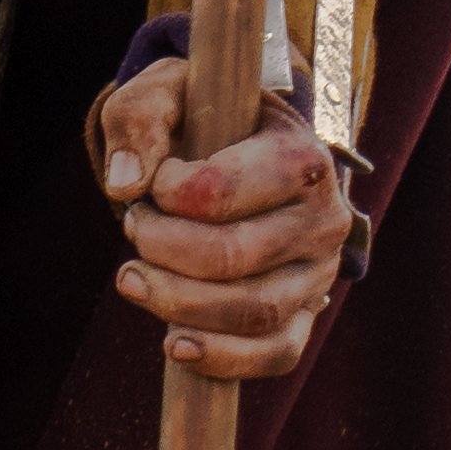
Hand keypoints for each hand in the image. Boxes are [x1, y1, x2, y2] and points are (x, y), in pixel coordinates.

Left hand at [90, 60, 354, 380]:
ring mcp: (320, 272)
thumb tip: (125, 184)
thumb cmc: (203, 117)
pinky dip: (223, 359)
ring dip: (174, 303)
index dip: (165, 193)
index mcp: (302, 156)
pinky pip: (276, 354)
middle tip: (135, 226)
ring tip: (134, 277)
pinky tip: (175, 345)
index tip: (154, 183)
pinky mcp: (306, 313)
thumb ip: (141, 118)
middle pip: (231, 257)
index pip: (218, 191)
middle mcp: (325, 218)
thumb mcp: (167, 90)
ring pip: (253, 312)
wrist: (244, 147)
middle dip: (159, 248)